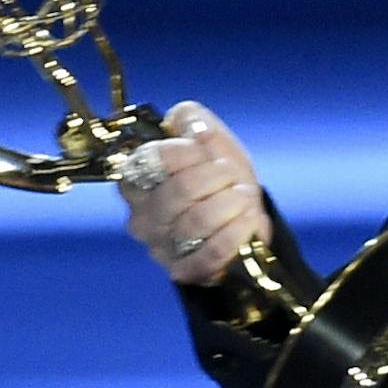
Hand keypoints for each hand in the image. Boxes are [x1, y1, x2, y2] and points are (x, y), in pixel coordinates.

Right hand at [118, 100, 271, 286]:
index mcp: (138, 179)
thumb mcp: (213, 144)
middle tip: (233, 178)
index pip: (152, 159)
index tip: (210, 155)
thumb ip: (194, 122)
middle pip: (179, 190)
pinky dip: (237, 231)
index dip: (190, 152)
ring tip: (244, 199)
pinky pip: (212, 250)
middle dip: (218, 178)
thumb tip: (184, 117)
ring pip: (197, 220)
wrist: (243, 223)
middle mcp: (142, 215)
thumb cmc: (221, 182)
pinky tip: (248, 220)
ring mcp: (161, 245)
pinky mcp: (185, 269)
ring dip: (232, 203)